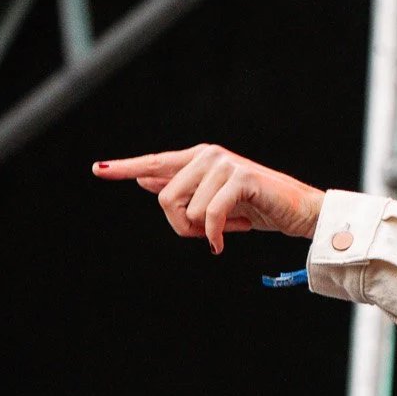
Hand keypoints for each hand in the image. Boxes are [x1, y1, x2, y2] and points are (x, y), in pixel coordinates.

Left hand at [93, 145, 324, 253]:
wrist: (298, 210)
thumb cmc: (258, 207)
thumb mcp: (214, 201)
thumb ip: (182, 189)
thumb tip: (145, 181)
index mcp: (198, 159)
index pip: (154, 163)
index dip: (125, 168)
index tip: (98, 170)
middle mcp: (207, 155)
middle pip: (165, 199)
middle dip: (183, 227)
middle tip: (208, 234)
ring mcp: (224, 164)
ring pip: (187, 211)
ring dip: (205, 232)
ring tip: (229, 229)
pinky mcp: (240, 178)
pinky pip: (210, 215)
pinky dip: (216, 235)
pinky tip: (228, 240)